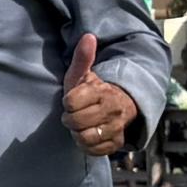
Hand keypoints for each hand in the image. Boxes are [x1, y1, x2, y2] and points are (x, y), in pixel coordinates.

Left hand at [62, 34, 139, 155]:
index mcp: (103, 92)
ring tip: (81, 124)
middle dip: (69, 118)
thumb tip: (88, 36)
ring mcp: (116, 129)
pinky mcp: (115, 144)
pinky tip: (87, 135)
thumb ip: (83, 57)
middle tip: (74, 114)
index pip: (71, 102)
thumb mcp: (84, 74)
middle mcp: (113, 111)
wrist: (118, 107)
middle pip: (75, 121)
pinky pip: (93, 150)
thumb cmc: (93, 91)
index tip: (72, 100)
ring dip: (77, 133)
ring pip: (84, 137)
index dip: (68, 102)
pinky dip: (86, 145)